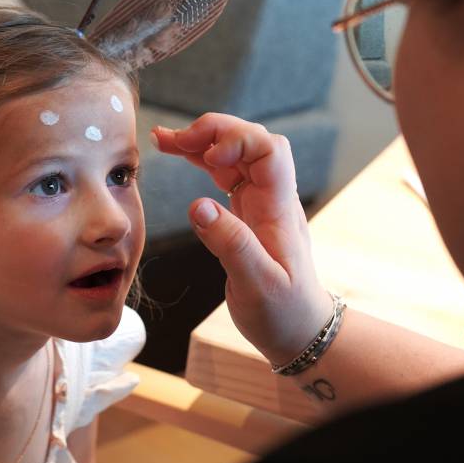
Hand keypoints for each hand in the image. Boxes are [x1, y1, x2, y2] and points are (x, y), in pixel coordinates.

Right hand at [152, 113, 331, 364]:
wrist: (299, 331)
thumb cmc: (284, 313)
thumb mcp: (257, 286)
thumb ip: (230, 245)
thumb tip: (198, 207)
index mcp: (279, 210)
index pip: (270, 150)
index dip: (238, 140)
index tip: (207, 157)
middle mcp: (271, 199)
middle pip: (251, 141)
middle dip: (214, 131)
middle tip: (175, 140)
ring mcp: (259, 203)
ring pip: (234, 155)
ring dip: (202, 142)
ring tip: (164, 139)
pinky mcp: (245, 213)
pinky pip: (224, 175)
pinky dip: (200, 161)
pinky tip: (178, 154)